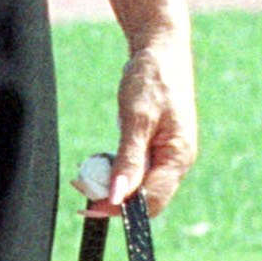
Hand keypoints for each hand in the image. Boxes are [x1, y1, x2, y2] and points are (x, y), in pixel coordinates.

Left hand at [105, 26, 196, 215]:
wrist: (161, 50)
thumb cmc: (152, 79)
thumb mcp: (136, 119)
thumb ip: (129, 160)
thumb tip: (118, 197)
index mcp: (179, 157)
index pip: (151, 202)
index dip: (121, 210)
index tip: (90, 206)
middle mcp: (177, 161)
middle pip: (145, 199)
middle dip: (114, 199)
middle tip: (82, 186)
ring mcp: (168, 155)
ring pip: (140, 186)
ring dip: (113, 184)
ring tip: (89, 170)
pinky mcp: (157, 148)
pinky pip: (138, 171)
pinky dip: (118, 170)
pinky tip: (103, 161)